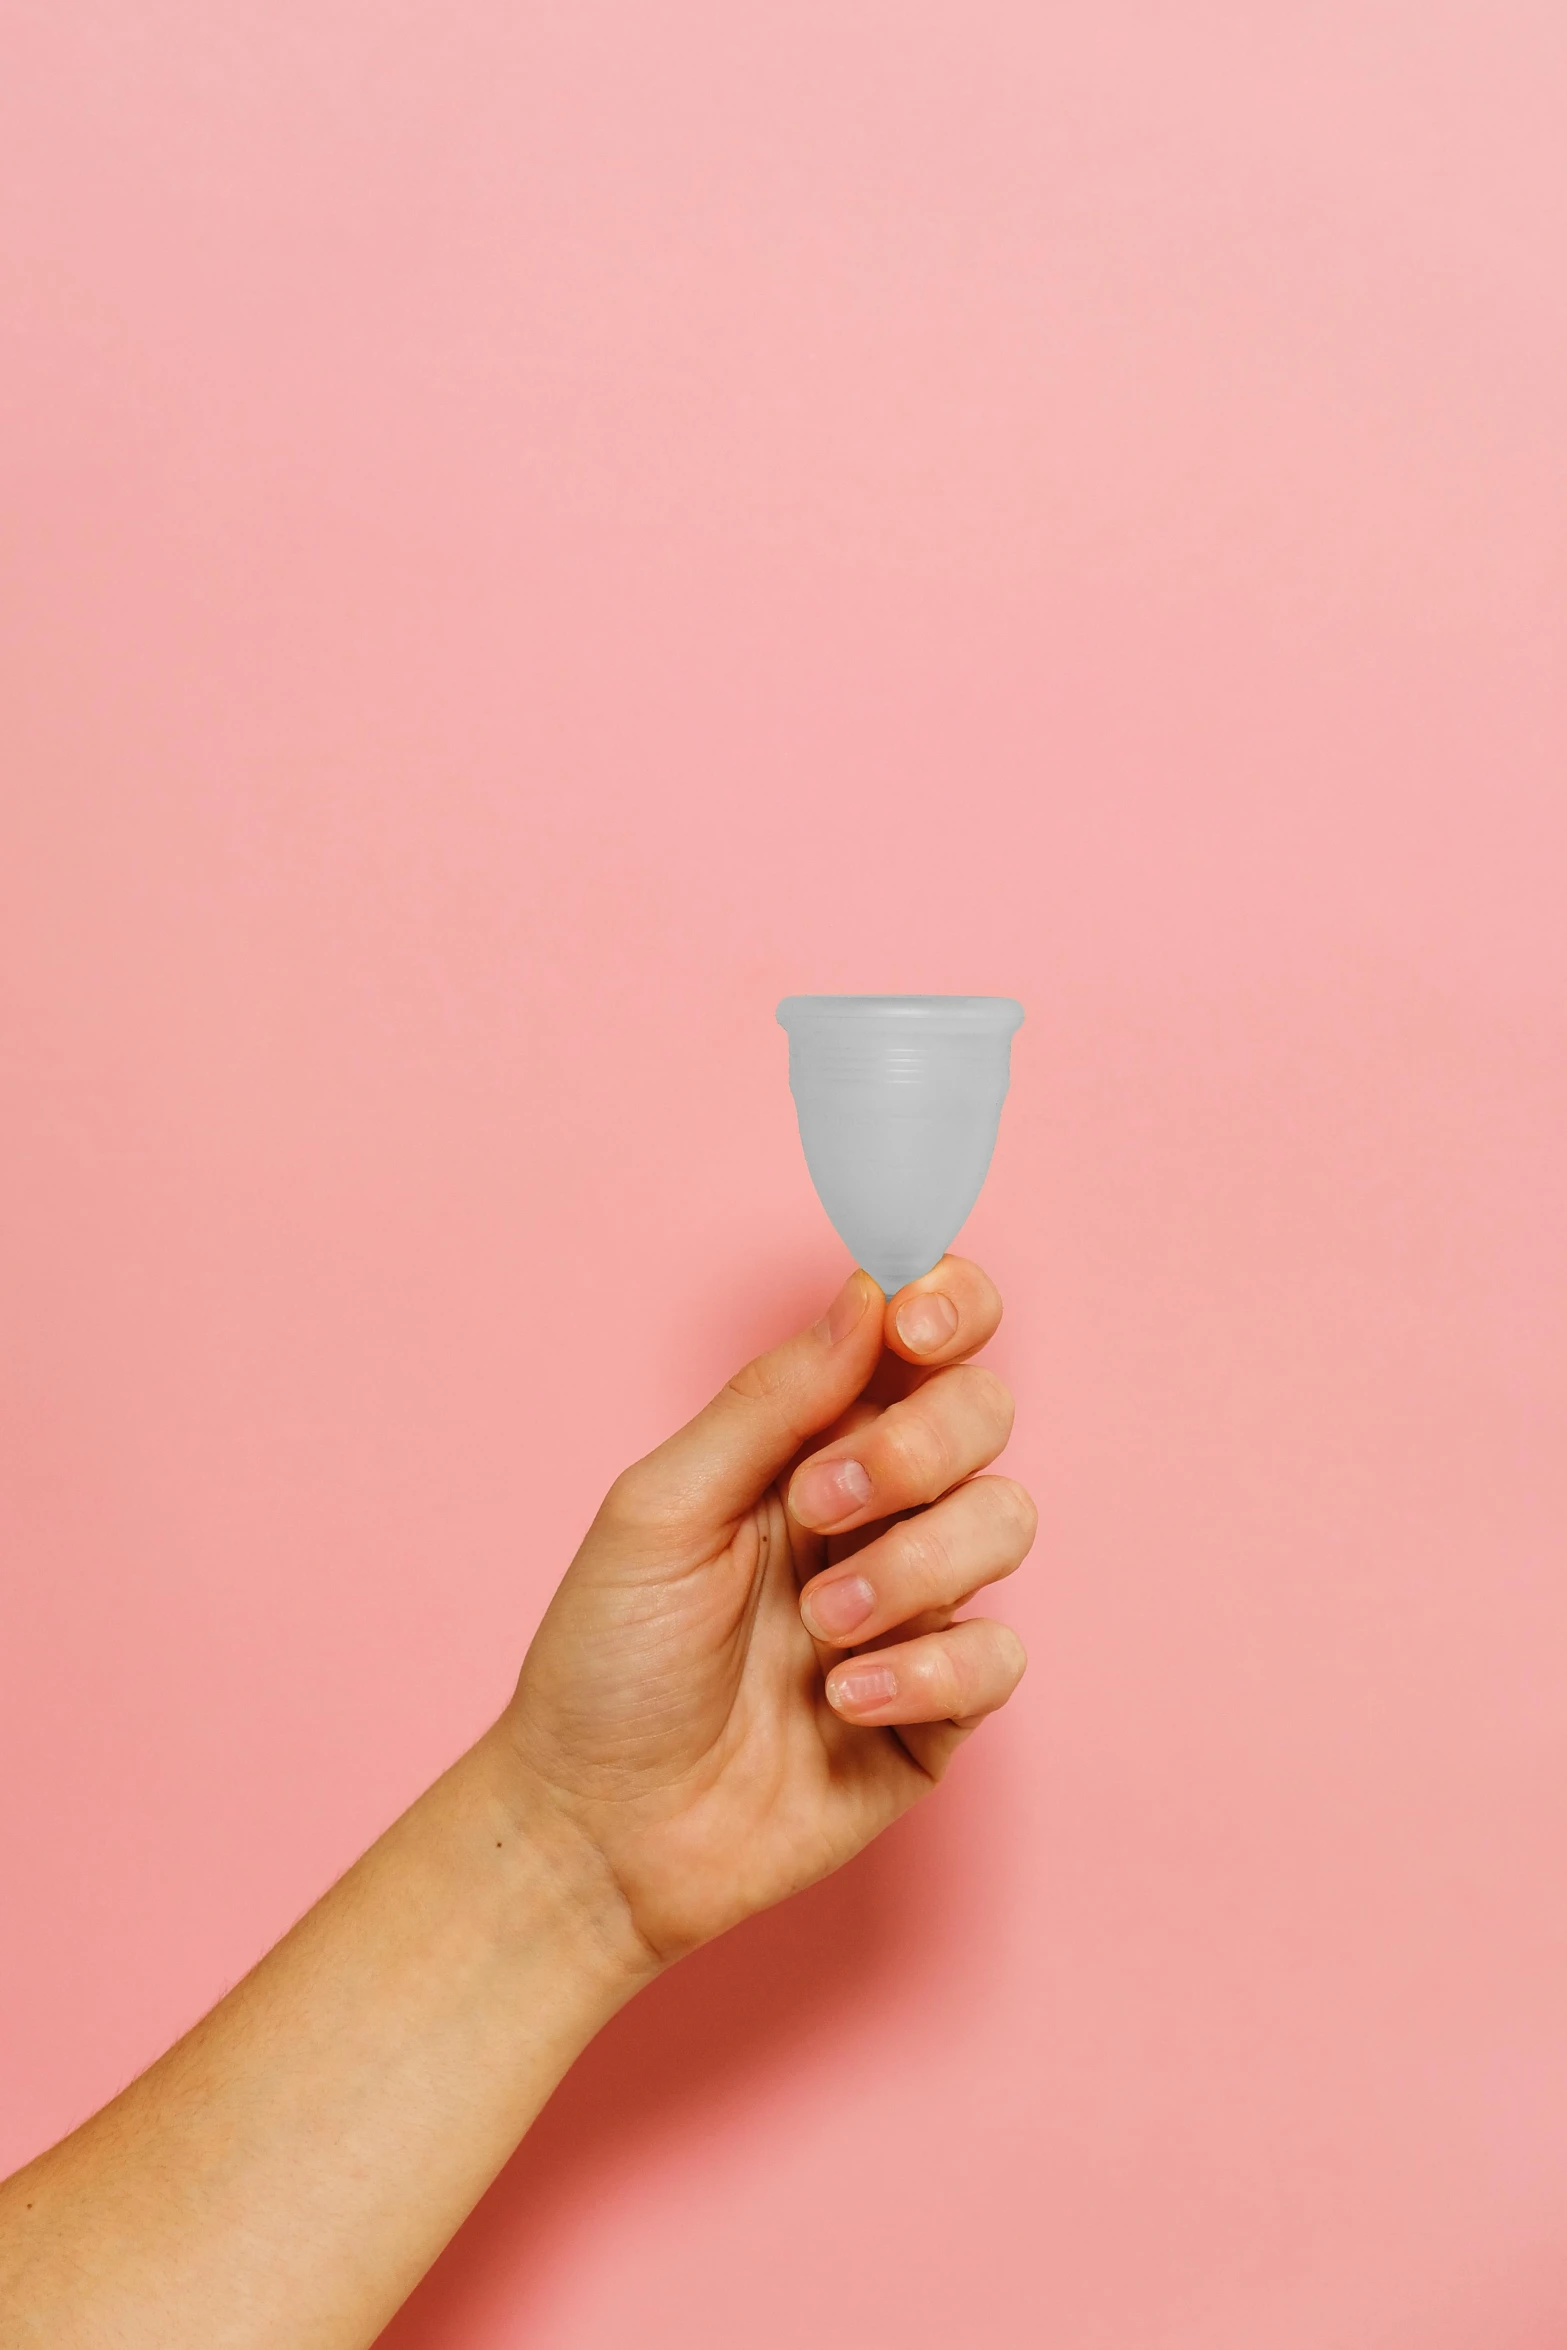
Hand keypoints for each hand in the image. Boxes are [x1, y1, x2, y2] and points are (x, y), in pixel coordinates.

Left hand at [504, 1257, 1032, 1968]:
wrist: (599, 1828)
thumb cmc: (609, 1661)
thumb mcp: (661, 1510)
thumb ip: (768, 1403)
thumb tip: (866, 1295)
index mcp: (809, 1442)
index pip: (920, 1338)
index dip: (946, 1304)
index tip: (913, 1320)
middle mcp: (877, 1510)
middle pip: (983, 1413)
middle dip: (915, 1450)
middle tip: (816, 1507)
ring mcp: (917, 1607)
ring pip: (1006, 1522)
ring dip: (912, 1568)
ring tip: (820, 1628)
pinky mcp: (942, 1708)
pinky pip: (1001, 1656)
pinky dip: (925, 1673)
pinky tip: (842, 1702)